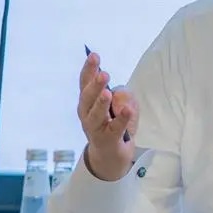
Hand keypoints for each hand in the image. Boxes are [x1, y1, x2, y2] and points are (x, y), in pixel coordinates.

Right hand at [76, 51, 136, 181]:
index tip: (94, 55)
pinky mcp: (107, 140)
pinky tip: (127, 110)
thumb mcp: (121, 106)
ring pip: (95, 115)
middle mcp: (86, 114)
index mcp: (87, 102)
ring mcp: (95, 129)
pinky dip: (122, 119)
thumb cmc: (113, 125)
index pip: (85, 83)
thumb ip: (122, 96)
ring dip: (101, 103)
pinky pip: (114, 128)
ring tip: (108, 93)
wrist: (110, 156)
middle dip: (95, 85)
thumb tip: (120, 92)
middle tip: (104, 73)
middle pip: (87, 97)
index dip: (88, 69)